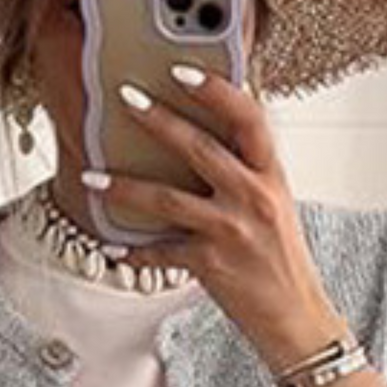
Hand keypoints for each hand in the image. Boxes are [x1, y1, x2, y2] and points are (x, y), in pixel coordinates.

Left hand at [84, 67, 345, 371]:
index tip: (183, 71)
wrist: (295, 316)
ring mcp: (231, 230)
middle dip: (158, 121)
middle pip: (199, 148)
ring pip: (167, 199)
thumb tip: (204, 139)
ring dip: (124, 187)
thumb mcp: (275, 203)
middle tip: (126, 98)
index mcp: (271, 175)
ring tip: (92, 177)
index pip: (248, 118)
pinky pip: (162, 252)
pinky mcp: (211, 264)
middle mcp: (254, 197)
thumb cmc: (280, 258)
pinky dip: (135, 251)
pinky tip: (113, 248)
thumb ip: (246, 171)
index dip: (216, 90)